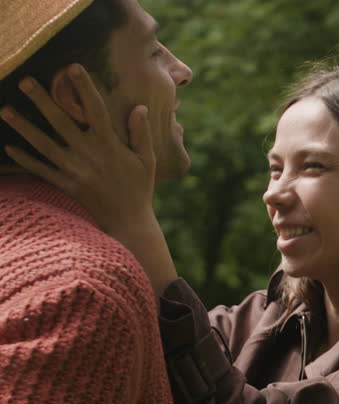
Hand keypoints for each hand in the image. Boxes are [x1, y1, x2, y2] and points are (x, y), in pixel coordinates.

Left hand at [0, 63, 157, 238]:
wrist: (129, 222)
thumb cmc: (139, 187)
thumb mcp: (147, 160)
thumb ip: (141, 133)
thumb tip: (139, 107)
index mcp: (110, 145)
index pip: (96, 110)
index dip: (85, 88)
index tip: (73, 68)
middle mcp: (90, 154)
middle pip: (61, 122)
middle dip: (42, 100)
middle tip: (25, 80)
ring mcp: (75, 170)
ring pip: (44, 144)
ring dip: (23, 126)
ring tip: (5, 109)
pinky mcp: (66, 185)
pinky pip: (41, 170)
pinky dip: (25, 159)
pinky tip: (9, 146)